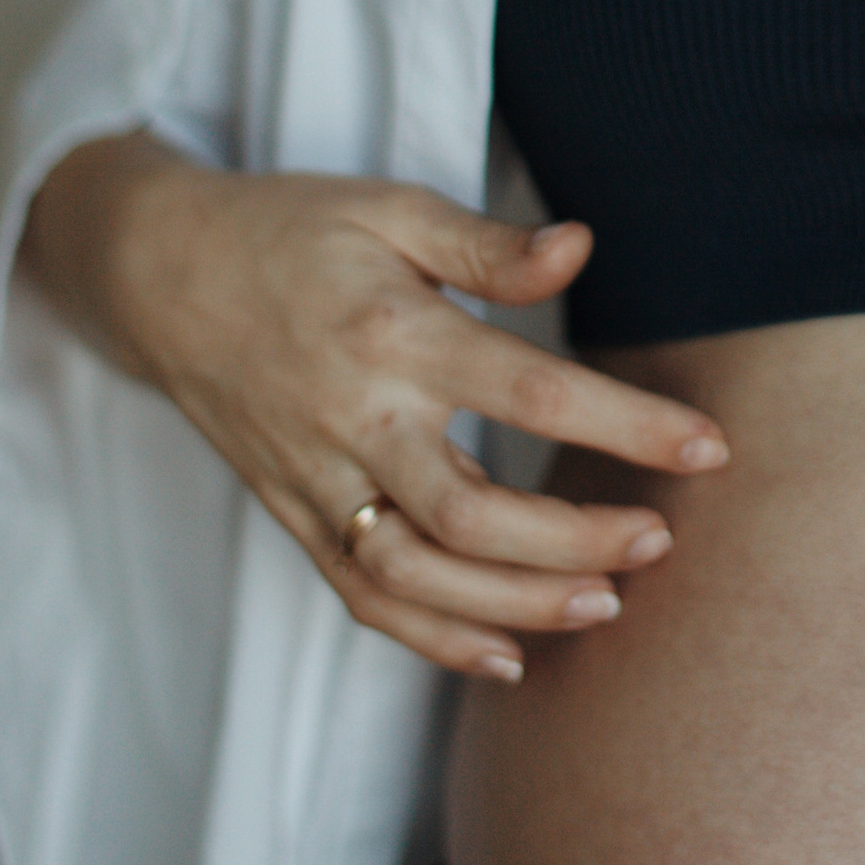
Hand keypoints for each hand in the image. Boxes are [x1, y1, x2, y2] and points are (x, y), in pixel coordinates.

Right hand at [19, 135, 725, 680]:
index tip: (707, 448)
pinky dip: (435, 637)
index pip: (530, 392)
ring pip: (420, 575)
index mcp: (392, 334)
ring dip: (516, 604)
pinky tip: (506, 655)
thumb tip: (581, 248)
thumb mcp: (390, 209)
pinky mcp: (295, 515)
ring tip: (604, 606)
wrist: (157, 275)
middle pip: (475, 513)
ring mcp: (318, 479)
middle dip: (578, 539)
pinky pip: (365, 597)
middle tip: (660, 538)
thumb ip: (488, 246)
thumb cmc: (289, 230)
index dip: (627, 426)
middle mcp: (355, 420)